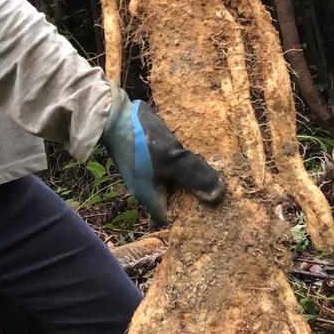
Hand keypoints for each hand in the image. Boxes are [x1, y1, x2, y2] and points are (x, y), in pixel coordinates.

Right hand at [101, 86, 225, 224]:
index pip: (171, 219)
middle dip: (193, 195)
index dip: (189, 219)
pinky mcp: (149, 154)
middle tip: (219, 191)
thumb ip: (195, 177)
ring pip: (172, 179)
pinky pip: (168, 163)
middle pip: (174, 198)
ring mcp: (147, 170)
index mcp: (150, 197)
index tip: (211, 213)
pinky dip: (180, 161)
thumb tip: (219, 197)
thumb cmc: (141, 142)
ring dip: (188, 176)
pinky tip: (197, 152)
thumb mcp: (172, 159)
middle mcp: (147, 187)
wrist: (114, 113)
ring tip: (214, 172)